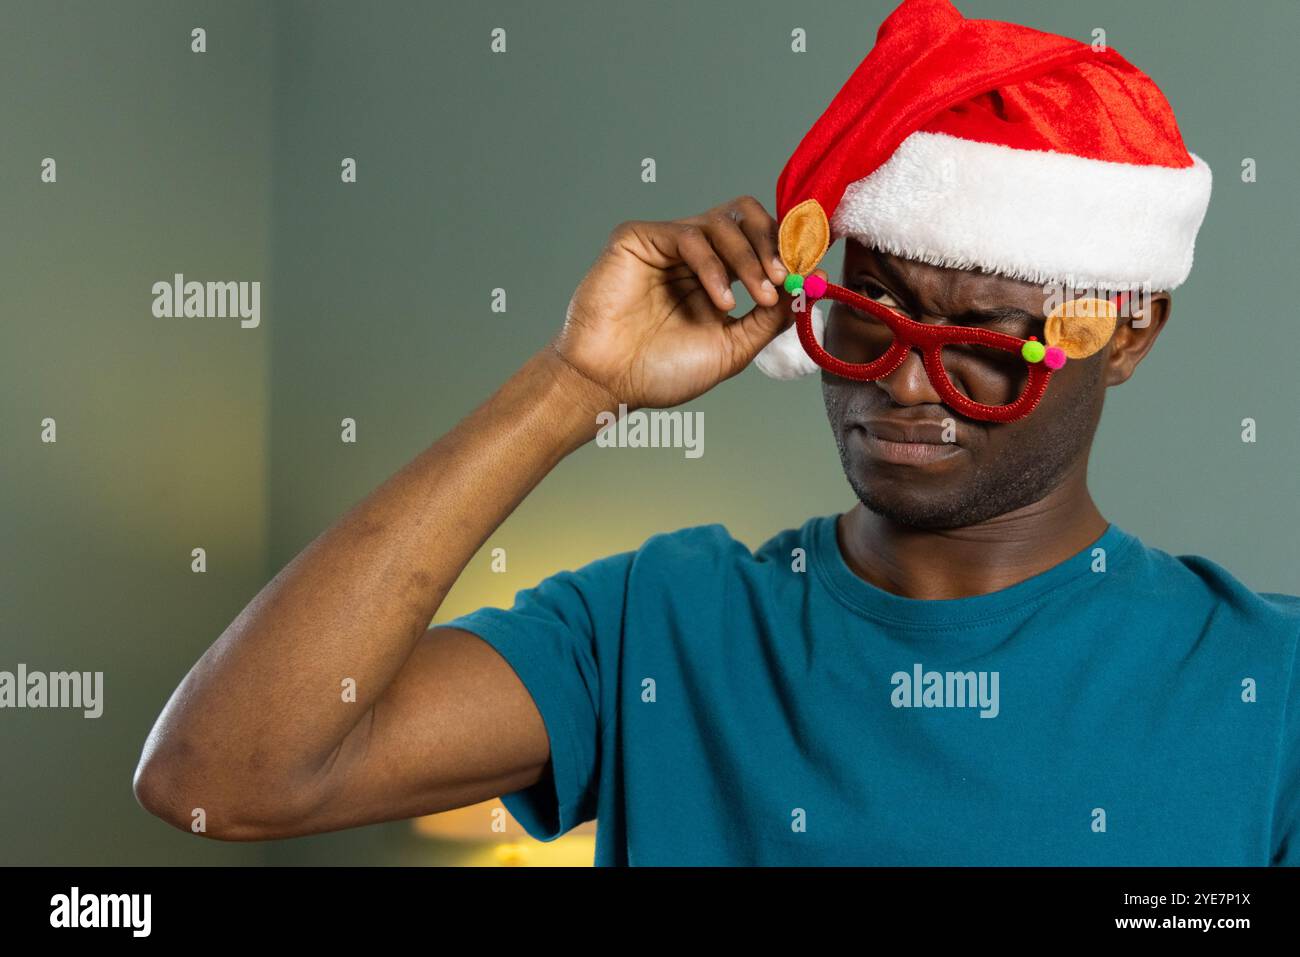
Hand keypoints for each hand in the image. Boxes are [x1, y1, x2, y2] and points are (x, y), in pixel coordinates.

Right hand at [551, 196, 819, 410]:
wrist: (610, 384)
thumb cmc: (661, 372)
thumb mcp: (733, 348)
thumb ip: (769, 318)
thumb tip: (812, 285)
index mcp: (715, 276)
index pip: (759, 240)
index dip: (787, 248)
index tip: (811, 268)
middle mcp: (693, 254)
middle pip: (746, 217)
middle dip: (774, 243)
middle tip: (785, 277)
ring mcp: (665, 243)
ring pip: (723, 222)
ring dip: (751, 258)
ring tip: (760, 296)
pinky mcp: (638, 238)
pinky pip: (689, 235)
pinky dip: (714, 266)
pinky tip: (719, 302)